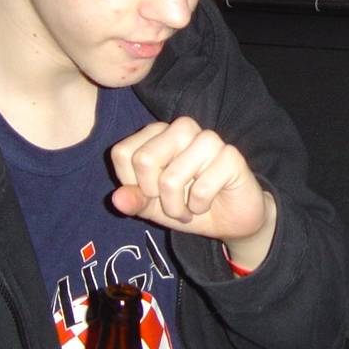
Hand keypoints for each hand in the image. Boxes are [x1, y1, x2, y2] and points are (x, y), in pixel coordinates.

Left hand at [109, 117, 276, 269]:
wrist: (230, 220)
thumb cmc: (189, 205)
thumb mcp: (153, 207)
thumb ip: (134, 200)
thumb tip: (117, 199)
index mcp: (158, 133)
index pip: (122, 153)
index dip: (131, 184)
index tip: (150, 193)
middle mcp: (182, 129)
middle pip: (144, 160)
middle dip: (154, 196)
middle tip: (171, 203)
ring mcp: (208, 140)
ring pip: (170, 178)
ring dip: (177, 207)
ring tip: (188, 208)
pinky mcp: (231, 155)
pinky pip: (201, 188)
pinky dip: (200, 206)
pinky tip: (207, 204)